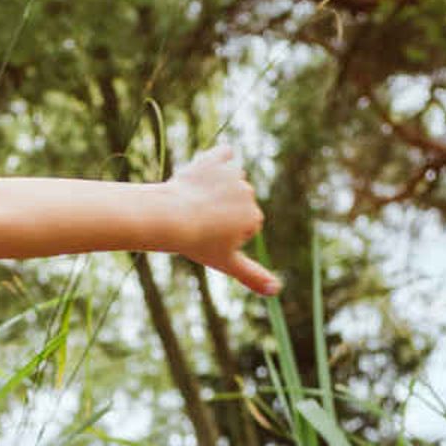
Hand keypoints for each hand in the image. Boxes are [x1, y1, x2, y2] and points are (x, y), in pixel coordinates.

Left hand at [164, 139, 280, 294]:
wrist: (169, 217)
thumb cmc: (197, 242)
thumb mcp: (226, 262)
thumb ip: (253, 276)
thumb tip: (277, 291)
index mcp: (254, 217)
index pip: (243, 224)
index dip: (225, 232)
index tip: (210, 236)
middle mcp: (249, 193)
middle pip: (235, 202)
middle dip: (221, 209)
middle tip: (199, 219)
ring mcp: (232, 174)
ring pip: (228, 181)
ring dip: (216, 188)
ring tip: (196, 201)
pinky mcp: (215, 159)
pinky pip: (223, 154)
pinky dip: (217, 159)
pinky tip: (206, 170)